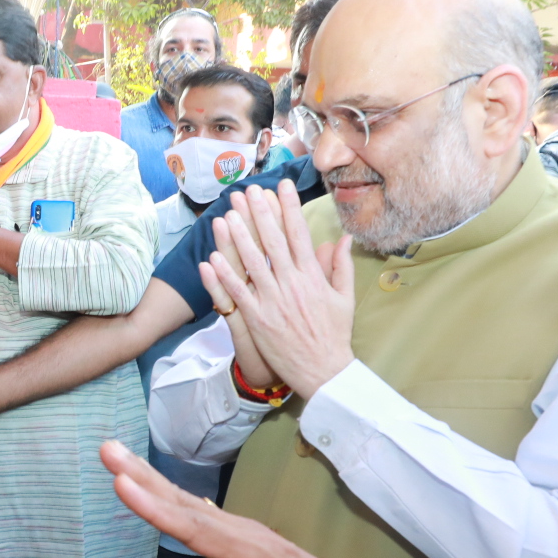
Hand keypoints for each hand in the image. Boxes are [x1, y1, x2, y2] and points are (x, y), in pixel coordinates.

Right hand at [101, 441, 409, 557]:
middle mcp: (246, 535)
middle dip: (144, 476)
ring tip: (117, 460)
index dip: (155, 507)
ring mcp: (245, 533)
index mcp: (253, 556)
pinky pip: (198, 514)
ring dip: (151, 480)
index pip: (194, 529)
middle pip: (185, 503)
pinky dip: (170, 497)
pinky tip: (153, 487)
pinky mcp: (242, 539)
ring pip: (190, 503)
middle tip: (106, 450)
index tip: (121, 483)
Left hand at [203, 181, 355, 398]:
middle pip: (272, 242)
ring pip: (252, 263)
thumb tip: (344, 237)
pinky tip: (212, 258)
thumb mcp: (345, 298)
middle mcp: (292, 285)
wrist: (324, 371)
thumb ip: (342, 266)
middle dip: (260, 213)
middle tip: (249, 190)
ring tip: (227, 214)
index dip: (289, 208)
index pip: (299, 234)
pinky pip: (237, 294)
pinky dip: (224, 276)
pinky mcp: (258, 320)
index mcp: (312, 277)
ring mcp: (273, 302)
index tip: (281, 186)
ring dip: (238, 237)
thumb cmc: (334, 335)